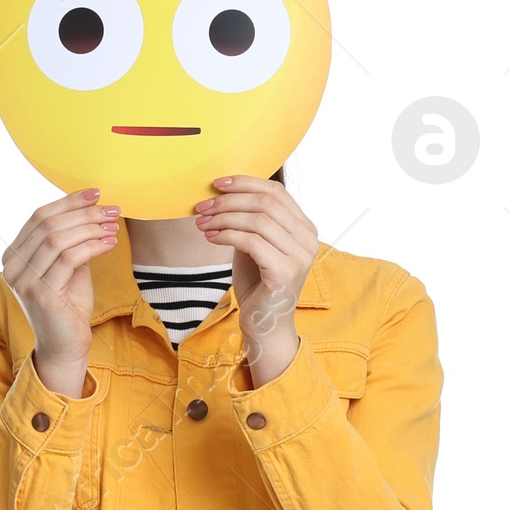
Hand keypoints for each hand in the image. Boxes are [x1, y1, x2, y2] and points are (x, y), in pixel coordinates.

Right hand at [2, 189, 119, 396]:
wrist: (65, 346)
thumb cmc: (68, 307)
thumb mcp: (68, 267)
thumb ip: (70, 241)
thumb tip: (91, 209)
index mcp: (14, 256)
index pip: (39, 217)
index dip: (68, 202)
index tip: (95, 194)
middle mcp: (13, 267)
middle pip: (48, 224)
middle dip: (83, 213)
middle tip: (111, 209)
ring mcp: (24, 281)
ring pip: (58, 239)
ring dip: (90, 228)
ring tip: (113, 225)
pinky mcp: (40, 293)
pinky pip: (70, 258)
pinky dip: (92, 246)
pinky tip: (110, 243)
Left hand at [192, 176, 316, 386]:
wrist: (264, 325)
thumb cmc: (257, 284)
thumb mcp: (254, 244)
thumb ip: (249, 220)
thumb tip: (223, 194)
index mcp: (304, 228)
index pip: (276, 192)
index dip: (245, 183)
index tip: (216, 184)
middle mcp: (308, 239)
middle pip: (266, 203)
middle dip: (230, 201)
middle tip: (202, 206)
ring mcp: (300, 256)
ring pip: (258, 220)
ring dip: (224, 218)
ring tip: (202, 223)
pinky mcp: (285, 272)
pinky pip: (252, 242)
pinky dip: (227, 235)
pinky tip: (211, 238)